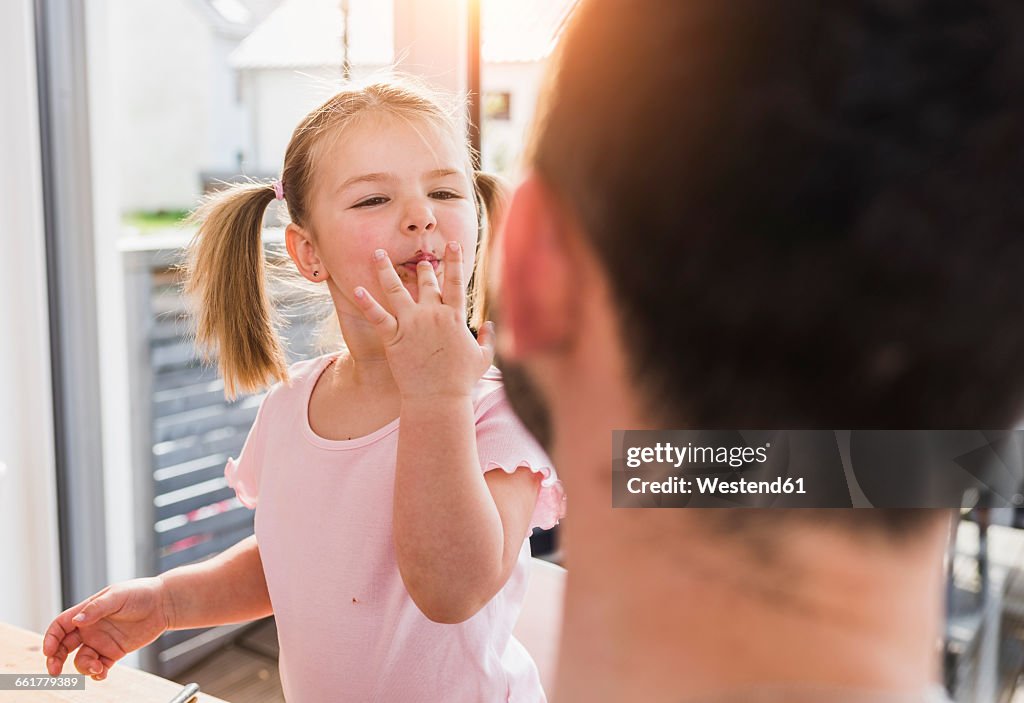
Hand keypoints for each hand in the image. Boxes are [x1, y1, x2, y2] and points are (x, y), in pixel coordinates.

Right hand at [42, 577, 171, 680]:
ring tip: (98, 668)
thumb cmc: (140, 593)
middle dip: (55, 660)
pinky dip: (97, 673)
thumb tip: (76, 621)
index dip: (50, 639)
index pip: (60, 626)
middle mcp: (90, 628)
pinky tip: (103, 673)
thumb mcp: (117, 596)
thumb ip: (96, 608)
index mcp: (86, 612)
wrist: (164, 603)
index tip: (47, 652)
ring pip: (81, 660)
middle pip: (63, 647)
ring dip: (84, 668)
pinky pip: (99, 666)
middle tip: (54, 672)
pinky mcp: (114, 652)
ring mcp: (101, 641)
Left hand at [354, 241, 494, 399]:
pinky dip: (367, 303)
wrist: (438, 399)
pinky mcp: (394, 337)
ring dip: (385, 270)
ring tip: (377, 254)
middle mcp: (433, 314)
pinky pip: (378, 316)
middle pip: (426, 282)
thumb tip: (490, 325)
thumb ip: (488, 338)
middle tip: (419, 258)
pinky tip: (357, 289)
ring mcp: (412, 324)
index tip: (452, 244)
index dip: (455, 260)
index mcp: (455, 316)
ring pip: (396, 289)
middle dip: (422, 267)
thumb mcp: (483, 358)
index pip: (455, 282)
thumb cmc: (461, 381)